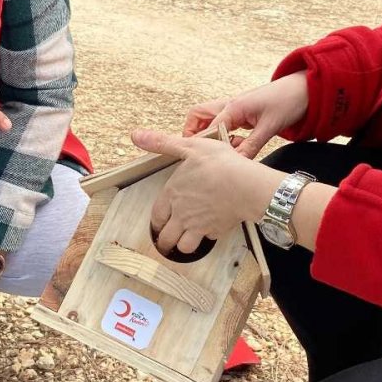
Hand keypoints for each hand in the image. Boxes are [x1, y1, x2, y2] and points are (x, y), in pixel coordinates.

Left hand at [130, 129, 281, 255]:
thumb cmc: (219, 164)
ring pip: (184, 246)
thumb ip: (162, 143)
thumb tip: (136, 136)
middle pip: (167, 237)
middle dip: (165, 241)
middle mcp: (182, 214)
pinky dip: (208, 237)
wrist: (245, 185)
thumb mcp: (189, 146)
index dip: (156, 222)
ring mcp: (199, 226)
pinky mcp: (217, 231)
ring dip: (183, 245)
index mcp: (172, 194)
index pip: (157, 215)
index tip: (158, 224)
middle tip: (167, 241)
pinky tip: (211, 229)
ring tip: (185, 242)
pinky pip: (208, 240)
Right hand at [183, 72, 308, 157]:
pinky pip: (223, 123)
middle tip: (201, 152)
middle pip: (198, 117)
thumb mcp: (270, 126)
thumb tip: (237, 161)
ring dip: (209, 134)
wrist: (305, 89)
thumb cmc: (288, 100)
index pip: (208, 128)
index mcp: (233, 106)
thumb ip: (251, 145)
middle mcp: (230, 105)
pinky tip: (234, 145)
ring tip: (222, 149)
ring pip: (209, 120)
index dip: (205, 145)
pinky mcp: (243, 113)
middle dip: (194, 133)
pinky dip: (222, 134)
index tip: (209, 159)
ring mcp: (235, 108)